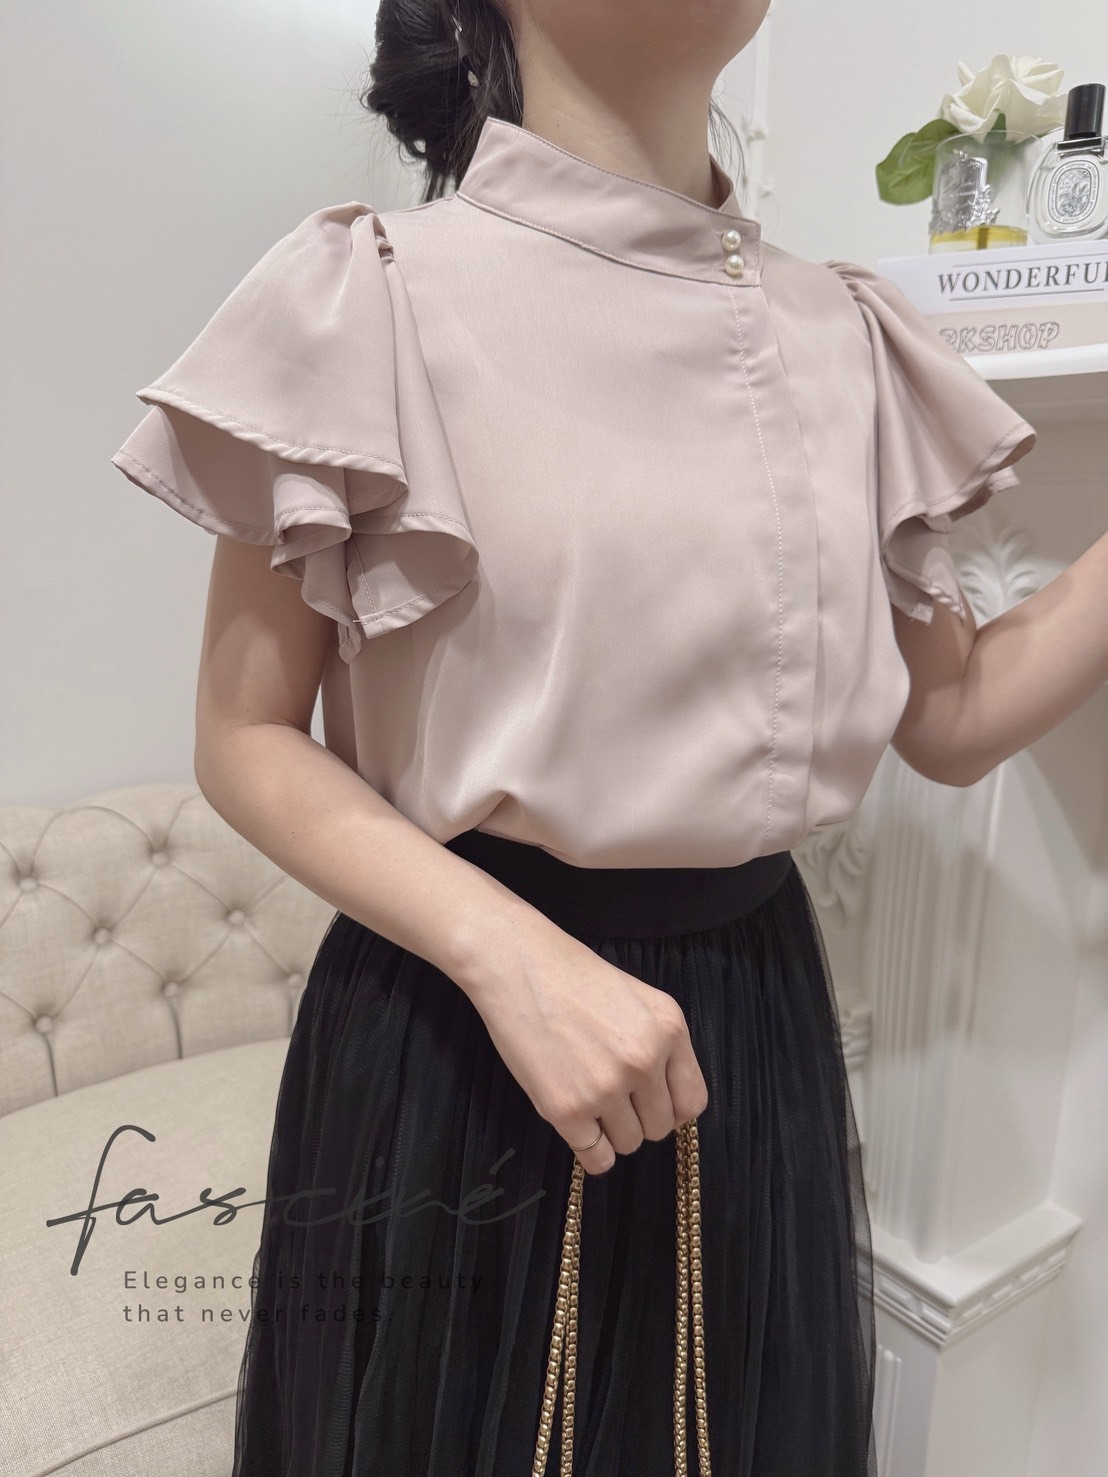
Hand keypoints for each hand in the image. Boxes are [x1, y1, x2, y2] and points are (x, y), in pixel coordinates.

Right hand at [462, 908, 708, 1176]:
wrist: (514, 964)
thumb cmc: (570, 974)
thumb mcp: (637, 997)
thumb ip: (659, 1043)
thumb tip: (667, 1097)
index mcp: (669, 1028)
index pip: (692, 1100)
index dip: (671, 1107)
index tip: (651, 1104)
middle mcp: (644, 1060)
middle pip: (660, 1127)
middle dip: (637, 1117)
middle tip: (609, 1094)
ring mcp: (606, 1088)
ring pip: (629, 1144)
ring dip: (611, 1131)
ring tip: (587, 1099)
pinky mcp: (567, 1110)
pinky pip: (597, 1159)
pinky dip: (590, 1149)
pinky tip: (577, 1124)